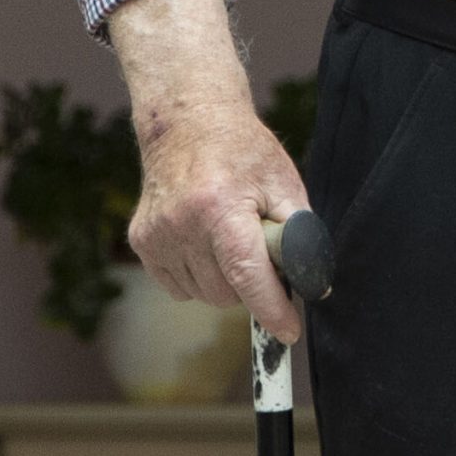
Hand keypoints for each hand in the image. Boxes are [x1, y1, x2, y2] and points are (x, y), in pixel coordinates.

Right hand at [129, 98, 309, 344]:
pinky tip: (207, 244)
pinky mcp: (141, 241)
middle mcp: (181, 225)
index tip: (289, 332)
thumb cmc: (243, 152)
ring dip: (225, 282)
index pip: (248, 275)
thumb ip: (300, 232)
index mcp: (220, 208)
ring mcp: (156, 235)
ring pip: (202, 294)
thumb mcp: (284, 182)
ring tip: (232, 239)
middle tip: (261, 252)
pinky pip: (178, 286)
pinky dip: (199, 276)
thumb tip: (314, 282)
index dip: (271, 309)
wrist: (187, 124)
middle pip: (226, 293)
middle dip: (251, 285)